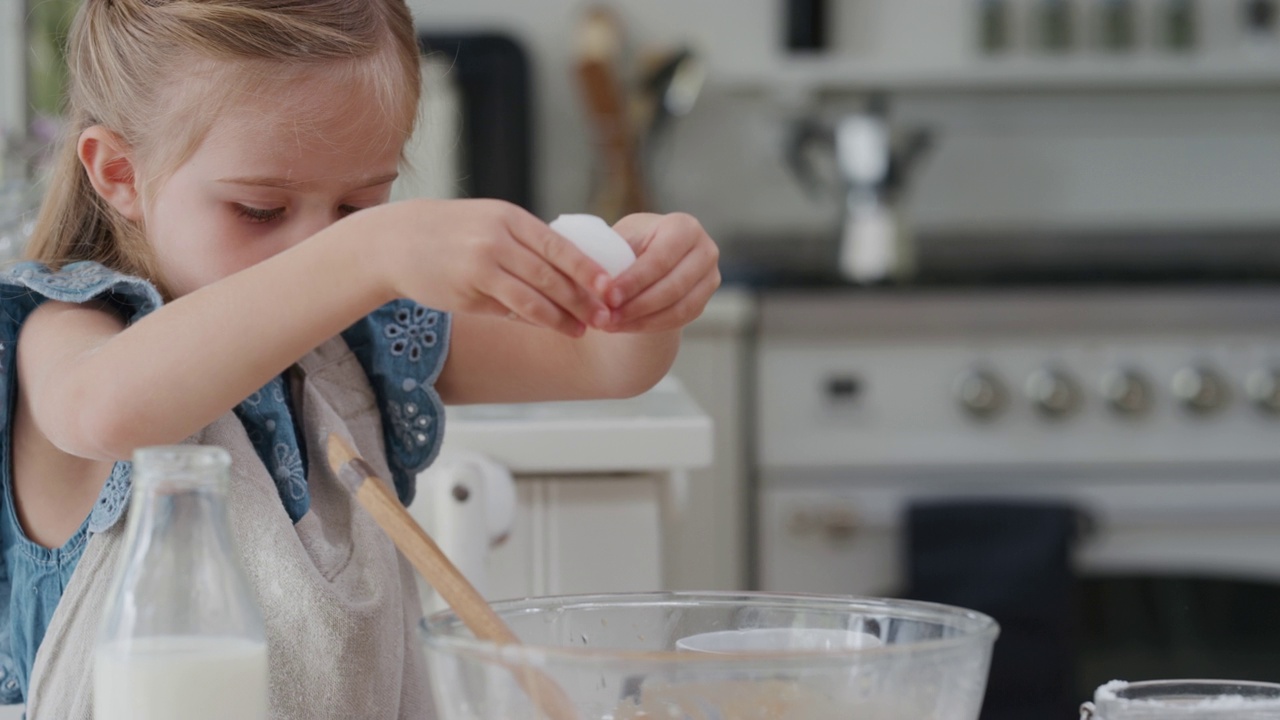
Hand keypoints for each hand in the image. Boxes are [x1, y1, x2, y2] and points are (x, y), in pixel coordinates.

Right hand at [374, 199, 609, 337]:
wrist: (396, 241)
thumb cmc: (451, 235)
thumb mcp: (489, 224)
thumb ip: (524, 244)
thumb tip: (566, 272)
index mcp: (510, 217)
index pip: (559, 244)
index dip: (589, 268)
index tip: (612, 286)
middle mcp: (499, 237)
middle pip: (553, 272)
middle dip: (584, 297)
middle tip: (608, 315)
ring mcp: (482, 263)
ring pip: (535, 294)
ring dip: (563, 315)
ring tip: (583, 329)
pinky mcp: (468, 288)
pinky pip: (510, 307)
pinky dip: (536, 319)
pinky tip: (552, 326)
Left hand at [594, 212, 720, 332]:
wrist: (648, 256)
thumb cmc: (631, 244)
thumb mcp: (621, 240)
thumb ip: (612, 256)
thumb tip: (595, 281)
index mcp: (684, 226)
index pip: (660, 259)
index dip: (633, 281)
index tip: (607, 297)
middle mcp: (705, 250)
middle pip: (673, 286)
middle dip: (637, 305)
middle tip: (607, 317)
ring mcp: (710, 277)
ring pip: (678, 308)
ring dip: (642, 320)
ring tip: (611, 324)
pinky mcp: (704, 300)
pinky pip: (679, 320)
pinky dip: (649, 326)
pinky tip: (624, 326)